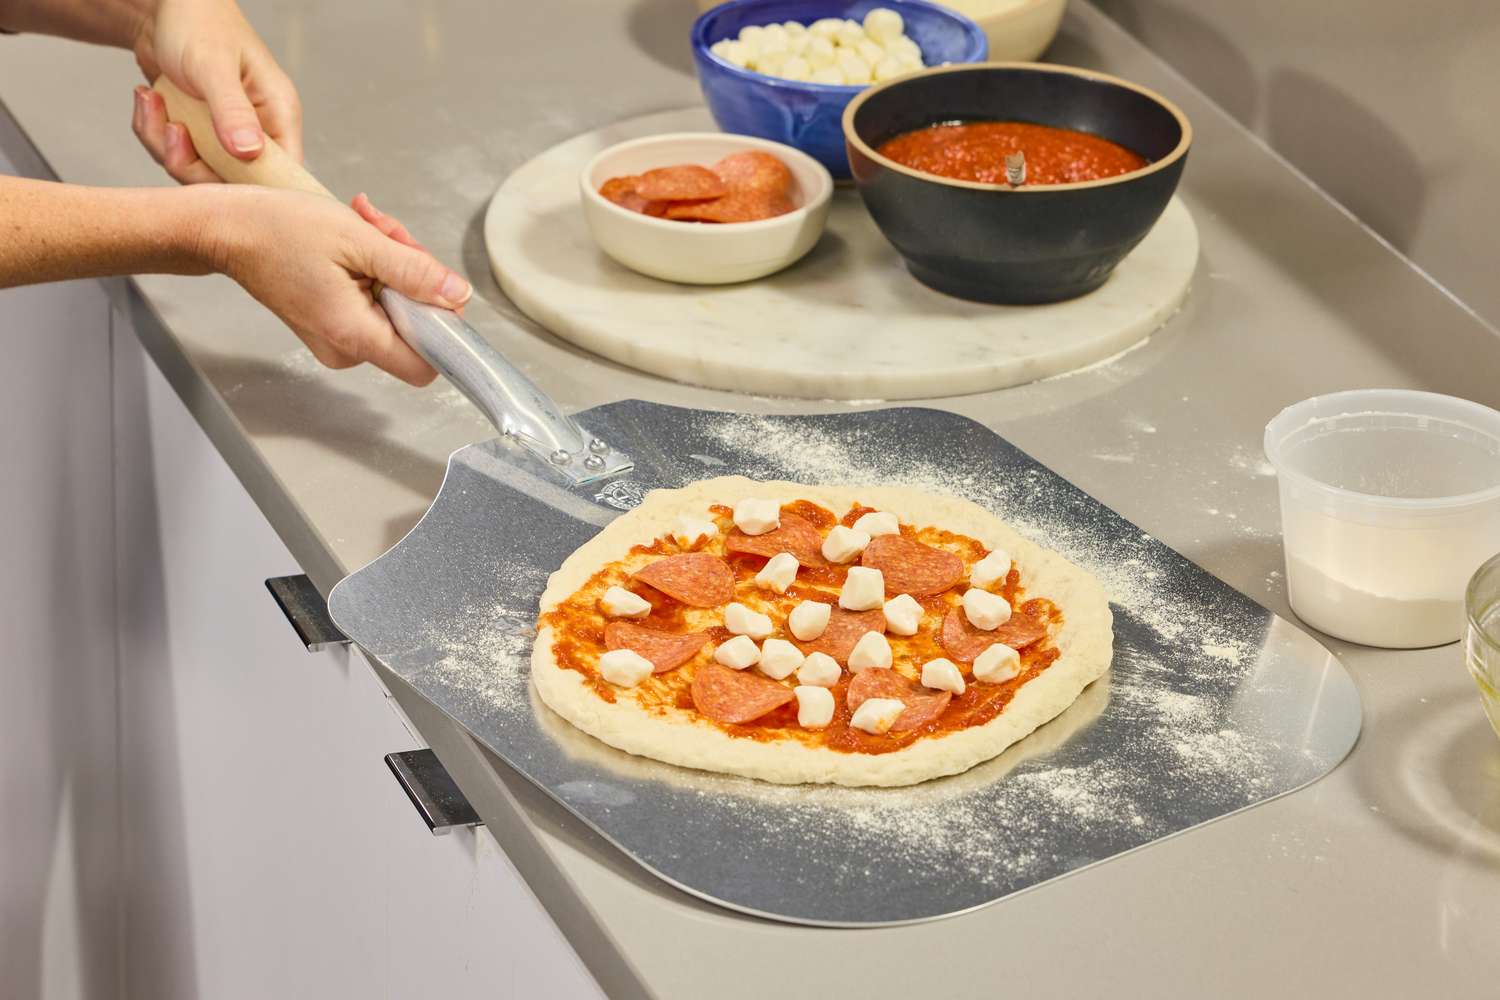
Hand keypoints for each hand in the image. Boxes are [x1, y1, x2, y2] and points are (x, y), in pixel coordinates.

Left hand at [131, 0, 300, 182]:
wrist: (162, 6)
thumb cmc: (198, 21)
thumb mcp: (213, 66)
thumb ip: (232, 110)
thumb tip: (249, 152)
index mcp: (278, 115)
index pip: (282, 173)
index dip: (252, 186)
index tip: (212, 169)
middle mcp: (258, 131)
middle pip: (233, 182)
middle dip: (190, 162)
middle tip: (171, 130)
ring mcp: (227, 135)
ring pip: (198, 171)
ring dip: (163, 143)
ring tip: (151, 102)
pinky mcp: (200, 134)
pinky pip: (176, 155)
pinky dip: (153, 133)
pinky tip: (147, 100)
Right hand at [196, 187, 472, 385]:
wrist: (226, 229)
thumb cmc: (277, 230)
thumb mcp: (358, 240)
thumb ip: (414, 271)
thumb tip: (457, 294)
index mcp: (353, 335)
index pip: (426, 363)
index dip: (442, 325)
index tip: (433, 284)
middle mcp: (346, 349)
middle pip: (415, 327)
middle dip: (414, 275)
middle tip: (389, 234)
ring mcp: (337, 340)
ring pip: (396, 309)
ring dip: (393, 263)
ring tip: (367, 228)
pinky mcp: (332, 325)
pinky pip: (374, 304)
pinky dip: (374, 270)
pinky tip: (357, 241)